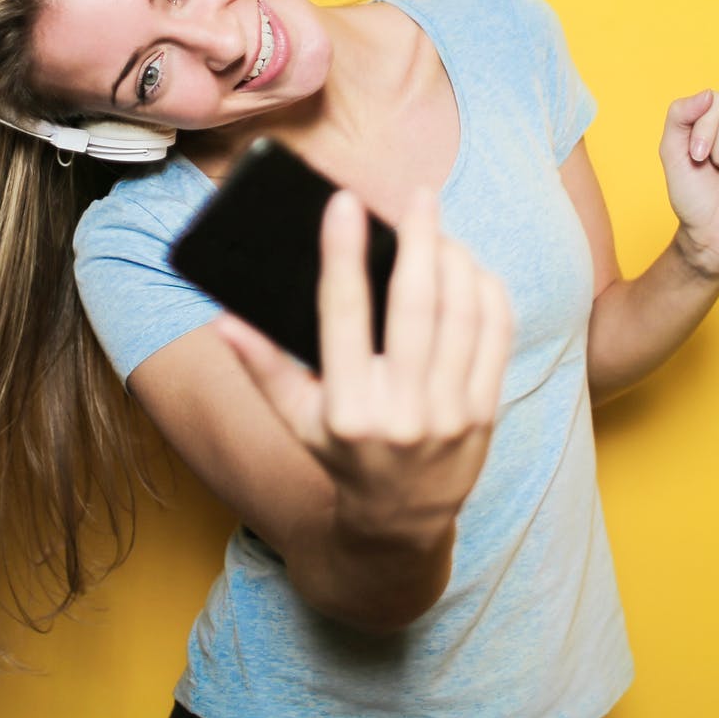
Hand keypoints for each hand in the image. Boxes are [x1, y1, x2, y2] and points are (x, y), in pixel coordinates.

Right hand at [213, 186, 513, 548]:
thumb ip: (262, 368)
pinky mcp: (485, 413)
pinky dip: (486, 292)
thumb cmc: (342, 457)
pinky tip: (470, 269)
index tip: (344, 203)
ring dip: (455, 260)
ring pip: (462, 313)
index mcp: (346, 409)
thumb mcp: (296, 422)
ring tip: (441, 232)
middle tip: (418, 197)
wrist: (402, 521)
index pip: (342, 315)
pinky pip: (496, 335)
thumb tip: (222, 318)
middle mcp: (401, 411)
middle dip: (419, 241)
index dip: (342, 254)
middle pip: (416, 305)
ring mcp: (450, 414)